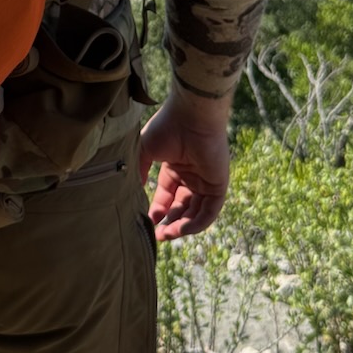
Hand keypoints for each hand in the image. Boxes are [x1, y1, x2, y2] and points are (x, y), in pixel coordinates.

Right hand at [138, 90, 231, 241]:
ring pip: (196, 213)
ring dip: (182, 227)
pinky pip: (210, 211)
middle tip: (158, 236)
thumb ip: (138, 170)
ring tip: (167, 234)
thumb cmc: (167, 128)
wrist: (190, 116)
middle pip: (182, 208)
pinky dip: (197, 223)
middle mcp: (191, 177)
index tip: (148, 220)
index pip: (167, 197)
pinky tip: (182, 228)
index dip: (158, 210)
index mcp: (175, 169)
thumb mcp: (144, 150)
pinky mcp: (218, 185)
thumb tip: (133, 189)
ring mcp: (206, 181)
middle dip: (170, 223)